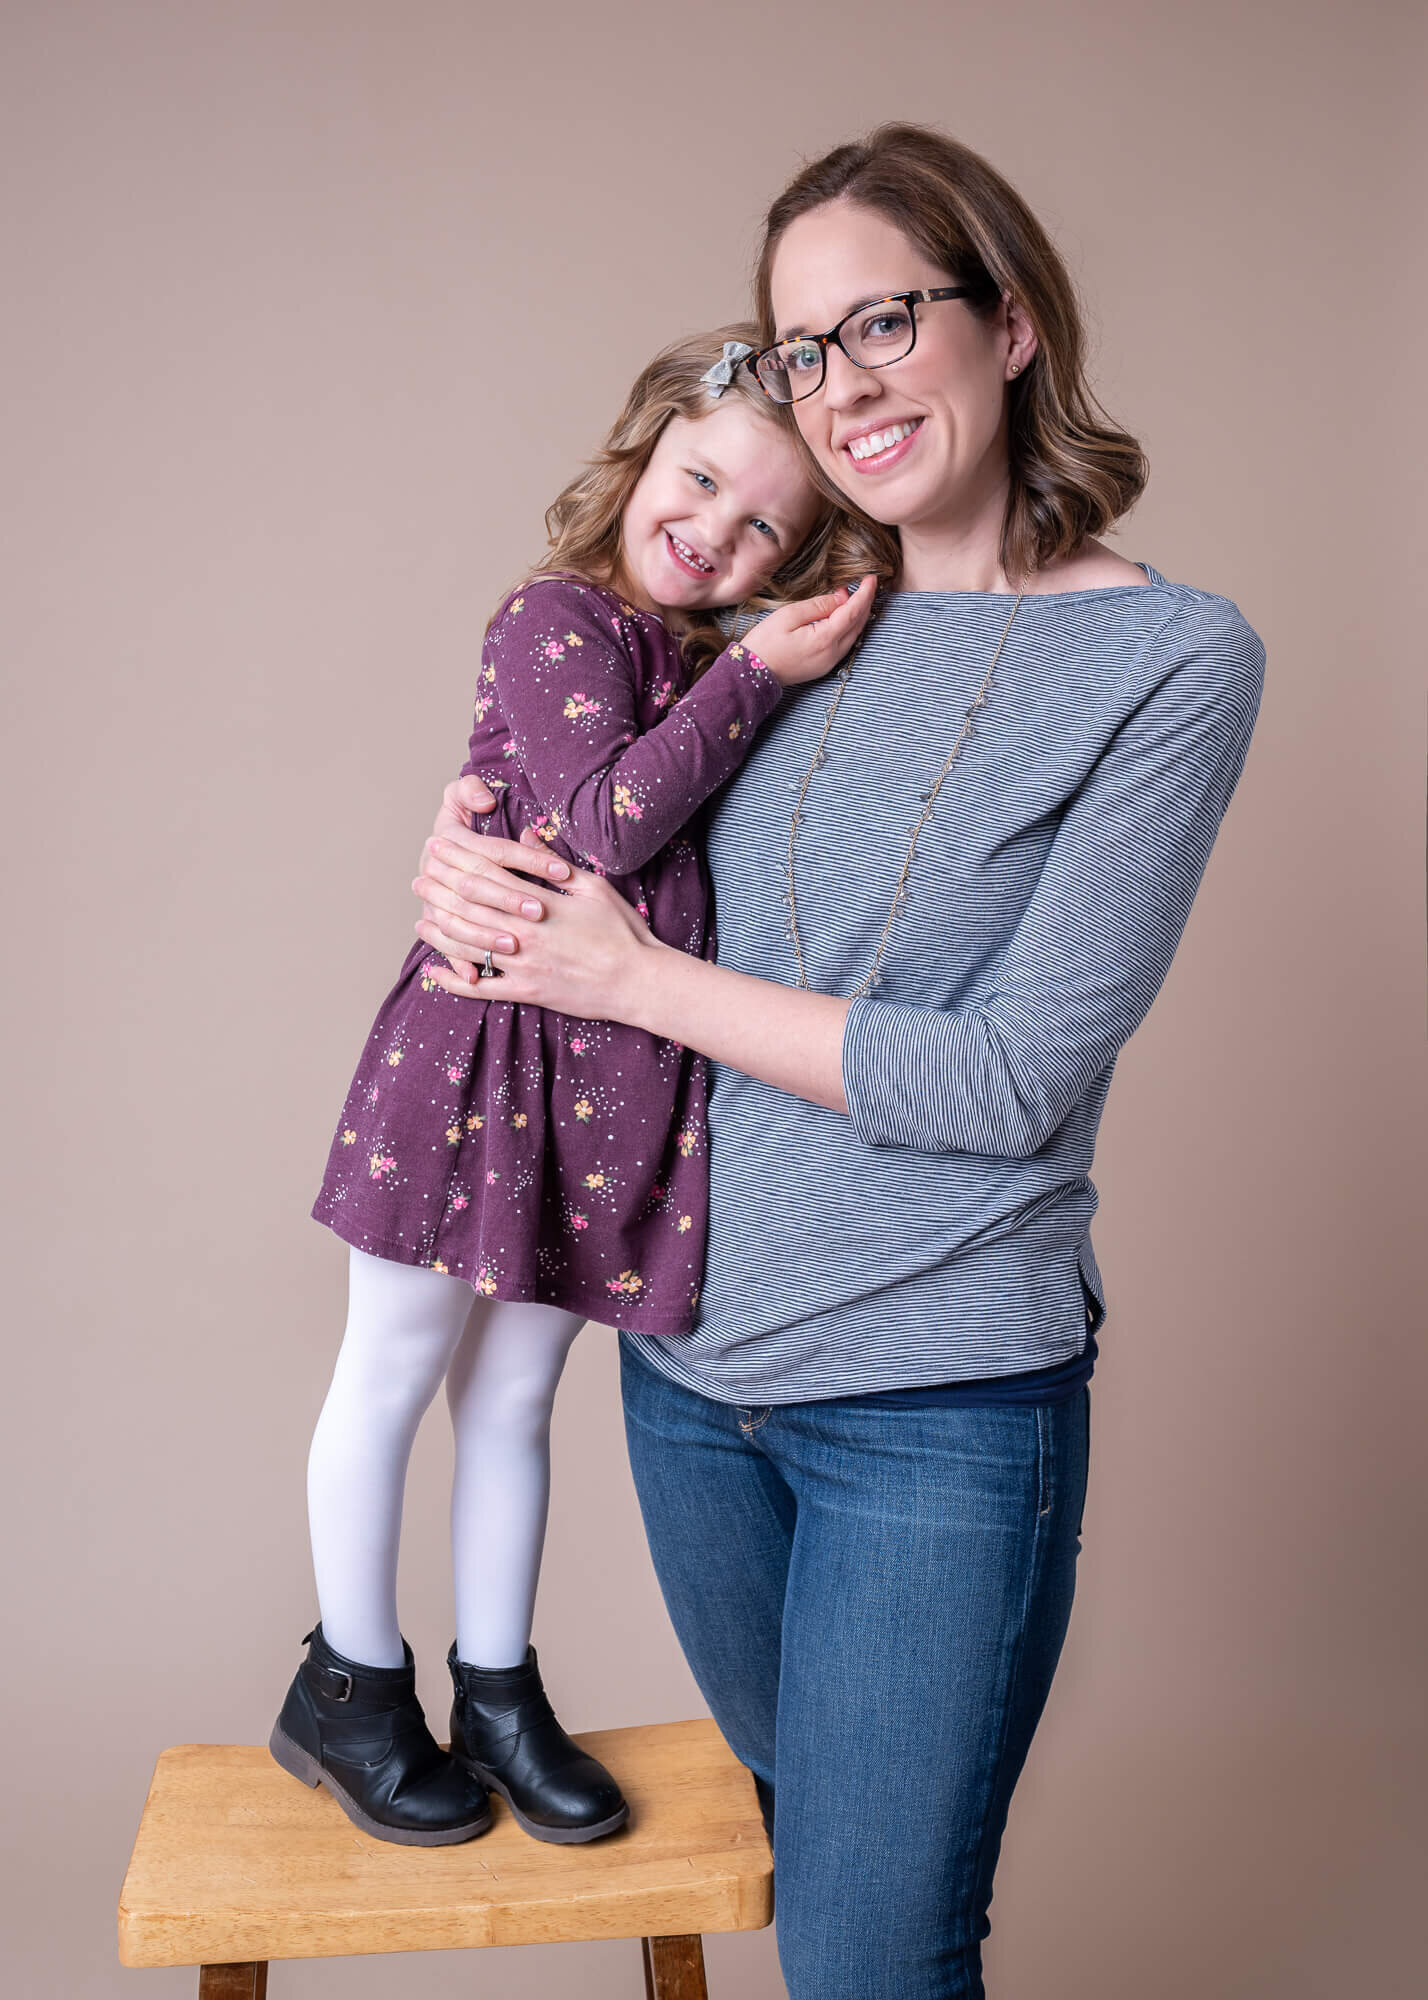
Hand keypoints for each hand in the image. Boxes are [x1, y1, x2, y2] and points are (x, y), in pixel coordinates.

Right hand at [416, 775, 526, 979]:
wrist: (428, 845)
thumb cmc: (455, 820)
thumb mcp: (458, 797)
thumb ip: (468, 791)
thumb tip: (482, 798)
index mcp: (450, 841)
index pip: (496, 852)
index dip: (530, 860)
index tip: (563, 873)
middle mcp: (437, 873)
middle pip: (477, 888)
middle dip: (509, 900)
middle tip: (543, 911)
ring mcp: (436, 902)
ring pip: (459, 921)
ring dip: (486, 934)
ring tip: (518, 942)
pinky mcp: (438, 924)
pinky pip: (446, 948)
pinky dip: (457, 963)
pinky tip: (476, 977)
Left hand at [416, 845, 659, 1018]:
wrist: (639, 980)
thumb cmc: (622, 931)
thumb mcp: (594, 888)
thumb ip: (555, 864)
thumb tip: (526, 836)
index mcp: (541, 903)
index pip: (489, 873)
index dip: (459, 858)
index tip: (439, 846)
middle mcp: (526, 933)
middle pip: (470, 905)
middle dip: (440, 889)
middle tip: (419, 877)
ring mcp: (524, 965)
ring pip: (468, 945)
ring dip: (440, 931)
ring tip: (419, 919)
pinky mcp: (528, 992)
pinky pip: (482, 989)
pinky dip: (456, 981)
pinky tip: (436, 972)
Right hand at [744, 575, 876, 686]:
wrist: (752, 674)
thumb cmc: (765, 643)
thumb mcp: (789, 615)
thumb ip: (818, 605)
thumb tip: (841, 597)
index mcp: (825, 639)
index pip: (853, 612)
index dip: (865, 594)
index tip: (871, 578)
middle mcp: (832, 653)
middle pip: (858, 624)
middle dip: (865, 602)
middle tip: (865, 583)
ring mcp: (830, 662)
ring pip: (854, 634)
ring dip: (858, 615)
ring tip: (854, 595)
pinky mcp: (824, 665)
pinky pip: (845, 643)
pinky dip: (849, 626)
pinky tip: (844, 615)